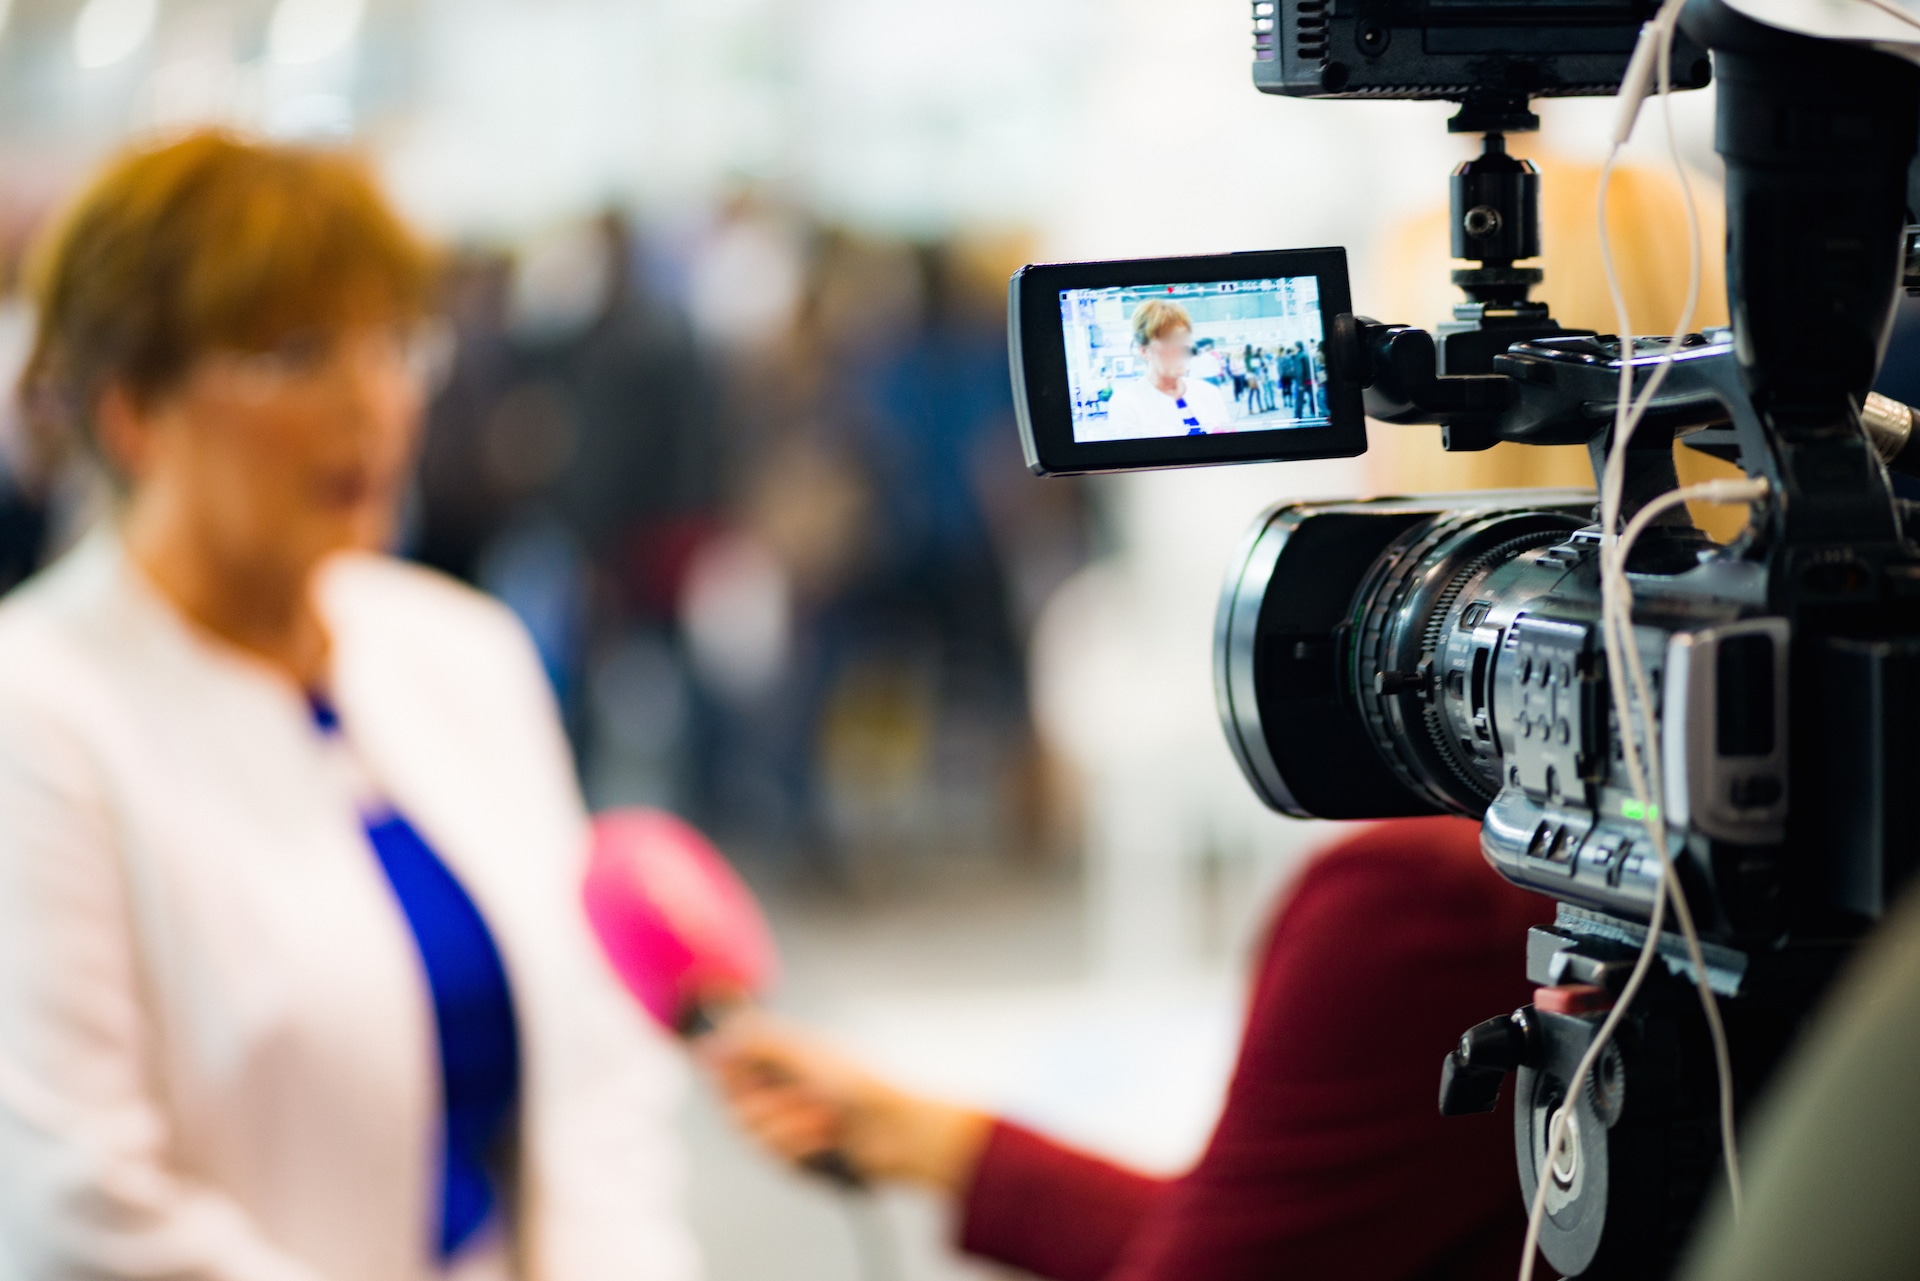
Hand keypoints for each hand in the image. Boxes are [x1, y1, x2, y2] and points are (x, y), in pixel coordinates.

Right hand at [701, 1010, 992, 1195]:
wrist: (895, 1129)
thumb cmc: (859, 1082)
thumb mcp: (803, 1051)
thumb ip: (754, 1041)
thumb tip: (710, 1041)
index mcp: (779, 1062)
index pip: (727, 1067)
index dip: (728, 1071)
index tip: (740, 1070)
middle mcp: (778, 1094)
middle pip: (732, 1105)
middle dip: (766, 1099)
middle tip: (799, 1091)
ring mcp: (786, 1129)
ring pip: (751, 1133)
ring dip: (790, 1122)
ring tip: (824, 1114)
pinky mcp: (795, 1160)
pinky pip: (775, 1158)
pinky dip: (803, 1144)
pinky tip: (828, 1136)